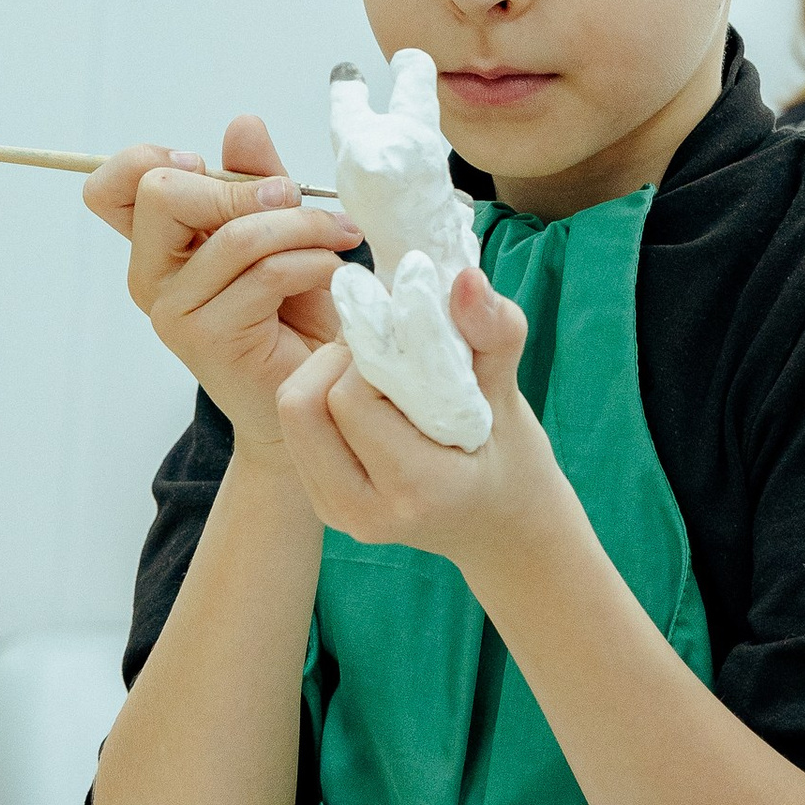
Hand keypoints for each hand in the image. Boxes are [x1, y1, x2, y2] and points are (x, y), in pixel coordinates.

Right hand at [84, 113, 359, 452]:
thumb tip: (242, 124)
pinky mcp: (207, 337)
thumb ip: (256, 179)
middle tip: (290, 198)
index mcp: (157, 244)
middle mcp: (150, 276)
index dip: (149, 159)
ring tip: (341, 237)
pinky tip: (333, 271)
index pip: (110, 186)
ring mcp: (173, 310)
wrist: (316, 389)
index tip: (205, 166)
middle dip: (239, 185)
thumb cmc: (295, 312)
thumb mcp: (278, 228)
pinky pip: (264, 274)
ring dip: (302, 225)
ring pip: (233, 234)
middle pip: (159, 192)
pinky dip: (312, 261)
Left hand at [274, 267, 565, 574]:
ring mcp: (337, 513)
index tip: (408, 338)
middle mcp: (364, 512)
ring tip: (375, 367)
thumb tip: (462, 278)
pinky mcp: (322, 503)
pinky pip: (297, 429)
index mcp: (416, 490)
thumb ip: (492, 333)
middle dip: (338, 359)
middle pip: (303, 404)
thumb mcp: (511, 396)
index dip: (373, 353)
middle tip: (384, 347)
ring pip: (292, 412)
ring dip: (325, 374)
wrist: (500, 526)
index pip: (352, 398)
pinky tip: (366, 393)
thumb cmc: (512, 458)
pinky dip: (323, 396)